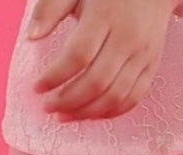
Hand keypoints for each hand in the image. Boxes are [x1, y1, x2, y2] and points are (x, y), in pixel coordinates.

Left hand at [28, 0, 175, 120]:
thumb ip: (50, 8)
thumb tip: (31, 37)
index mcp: (105, 15)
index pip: (78, 55)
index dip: (56, 76)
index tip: (37, 87)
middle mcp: (127, 38)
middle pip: (97, 82)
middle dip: (69, 100)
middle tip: (48, 107)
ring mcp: (142, 55)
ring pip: (115, 96)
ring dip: (87, 112)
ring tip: (65, 115)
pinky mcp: (151, 66)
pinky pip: (133, 98)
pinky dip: (111, 112)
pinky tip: (91, 114)